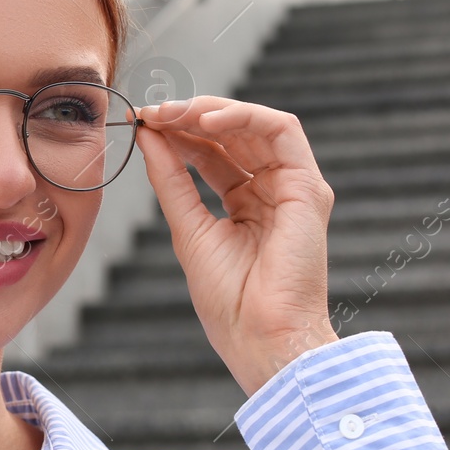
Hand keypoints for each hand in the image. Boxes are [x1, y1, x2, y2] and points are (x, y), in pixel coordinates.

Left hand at [133, 96, 338, 397]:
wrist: (261, 337)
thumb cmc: (229, 301)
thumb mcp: (188, 228)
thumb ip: (171, 180)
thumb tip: (149, 136)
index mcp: (246, 206)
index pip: (212, 154)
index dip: (178, 133)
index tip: (141, 123)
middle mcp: (272, 192)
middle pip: (232, 136)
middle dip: (189, 117)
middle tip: (152, 112)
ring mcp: (292, 188)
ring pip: (256, 125)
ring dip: (211, 111)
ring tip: (172, 113)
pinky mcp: (308, 187)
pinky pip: (281, 130)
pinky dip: (243, 117)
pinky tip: (205, 121)